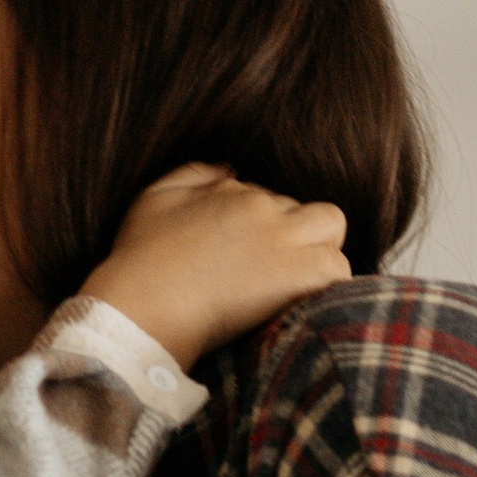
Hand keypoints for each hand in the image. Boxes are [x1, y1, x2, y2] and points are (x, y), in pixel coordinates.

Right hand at [83, 163, 349, 372]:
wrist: (143, 308)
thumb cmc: (139, 260)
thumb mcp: (154, 198)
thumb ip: (193, 174)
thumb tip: (231, 167)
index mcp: (233, 190)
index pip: (269, 196)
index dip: (261, 226)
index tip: (244, 255)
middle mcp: (263, 207)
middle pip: (303, 208)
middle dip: (295, 233)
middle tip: (273, 268)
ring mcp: (284, 239)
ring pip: (331, 227)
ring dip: (320, 250)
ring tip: (295, 280)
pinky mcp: (299, 275)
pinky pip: (338, 268)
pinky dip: (327, 282)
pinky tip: (301, 298)